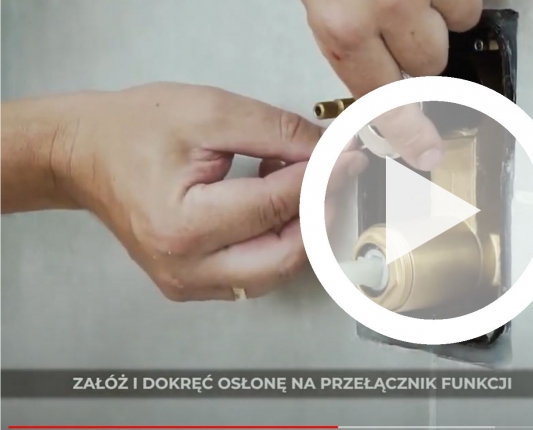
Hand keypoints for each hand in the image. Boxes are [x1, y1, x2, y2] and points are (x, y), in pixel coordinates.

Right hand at [2, 83, 367, 300]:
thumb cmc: (131, 131)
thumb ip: (277, 133)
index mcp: (183, 226)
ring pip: (274, 270)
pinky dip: (276, 241)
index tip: (347, 161)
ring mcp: (187, 282)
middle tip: (334, 179)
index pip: (277, 209)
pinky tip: (273, 206)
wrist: (82, 152)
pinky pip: (254, 272)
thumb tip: (326, 153)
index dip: (322, 181)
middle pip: (284, 256)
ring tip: (294, 185)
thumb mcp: (211, 113)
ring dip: (299, 231)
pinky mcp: (192, 284)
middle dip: (318, 216)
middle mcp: (185, 267)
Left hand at [302, 0, 482, 170]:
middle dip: (413, 48)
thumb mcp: (319, 0)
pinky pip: (467, 5)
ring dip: (438, 18)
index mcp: (342, 25)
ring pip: (453, 32)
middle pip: (426, 65)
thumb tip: (367, 68)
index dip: (406, 130)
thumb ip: (343, 33)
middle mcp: (386, 9)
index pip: (383, 101)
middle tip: (392, 21)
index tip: (423, 152)